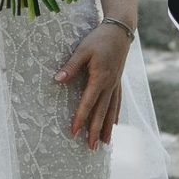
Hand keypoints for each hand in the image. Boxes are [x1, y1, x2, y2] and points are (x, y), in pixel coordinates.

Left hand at [55, 23, 128, 149]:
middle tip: (91, 148)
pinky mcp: (118, 82)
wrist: (120, 31)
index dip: (80, 118)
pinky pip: (117, 102)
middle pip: (101, 112)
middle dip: (96, 131)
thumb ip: (71, 66)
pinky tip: (114, 125)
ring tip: (105, 144)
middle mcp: (109, 85)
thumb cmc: (99, 39)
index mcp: (99, 78)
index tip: (74, 132)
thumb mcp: (82, 50)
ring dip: (107, 127)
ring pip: (111, 110)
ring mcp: (115, 84)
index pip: (88, 103)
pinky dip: (115, 115)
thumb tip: (57, 79)